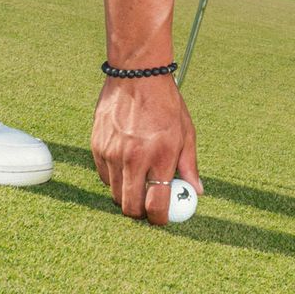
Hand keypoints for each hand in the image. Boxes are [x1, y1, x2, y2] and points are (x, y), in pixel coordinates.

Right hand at [91, 75, 201, 225]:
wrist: (136, 75)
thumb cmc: (166, 103)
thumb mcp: (186, 132)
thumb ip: (189, 165)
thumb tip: (197, 191)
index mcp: (161, 155)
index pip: (157, 203)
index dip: (159, 218)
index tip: (162, 218)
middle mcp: (135, 157)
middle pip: (131, 206)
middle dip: (140, 213)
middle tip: (148, 207)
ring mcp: (113, 153)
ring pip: (114, 193)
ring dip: (126, 194)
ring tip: (138, 180)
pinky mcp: (98, 146)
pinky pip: (104, 175)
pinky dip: (114, 177)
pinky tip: (125, 163)